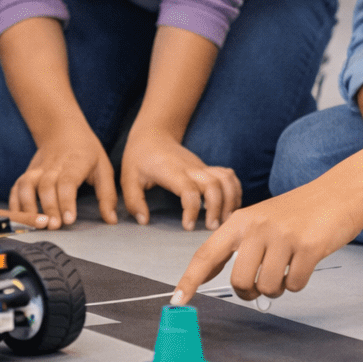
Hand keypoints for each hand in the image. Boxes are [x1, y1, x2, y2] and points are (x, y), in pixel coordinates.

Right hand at [9, 127, 117, 228]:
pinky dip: (15, 203)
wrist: (62, 129)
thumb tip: (111, 220)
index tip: (69, 219)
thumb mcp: (103, 168)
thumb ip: (107, 195)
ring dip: (29, 206)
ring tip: (38, 225)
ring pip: (26, 186)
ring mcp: (37, 169)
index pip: (67, 182)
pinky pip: (16, 188)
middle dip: (49, 208)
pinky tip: (21, 218)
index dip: (67, 201)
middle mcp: (52, 166)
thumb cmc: (86, 151)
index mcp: (74, 163)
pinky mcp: (27, 174)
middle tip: (54, 226)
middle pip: (46, 186)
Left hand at [120, 130, 240, 229]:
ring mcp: (201, 167)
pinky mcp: (207, 168)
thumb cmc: (139, 157)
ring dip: (230, 200)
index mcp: (171, 172)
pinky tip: (230, 206)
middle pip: (214, 185)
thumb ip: (134, 201)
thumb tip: (144, 221)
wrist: (153, 133)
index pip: (188, 190)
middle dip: (217, 208)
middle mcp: (190, 168)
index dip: (191, 209)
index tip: (187, 226)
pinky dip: (234, 190)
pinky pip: (228, 176)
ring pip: (225, 179)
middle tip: (211, 228)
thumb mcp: (128, 178)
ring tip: (224, 220)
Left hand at [172, 180, 362, 302]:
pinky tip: (304, 264)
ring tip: (286, 269)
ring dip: (277, 288)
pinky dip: (299, 283)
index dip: (190, 280)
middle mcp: (257, 227)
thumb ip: (238, 244)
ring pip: (267, 287)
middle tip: (261, 284)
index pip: (206, 254)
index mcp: (239, 221)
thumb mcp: (260, 219)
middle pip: (239, 282)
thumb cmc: (297, 211)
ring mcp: (283, 237)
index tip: (178, 301)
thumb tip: (215, 276)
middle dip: (249, 292)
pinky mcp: (308, 247)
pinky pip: (295, 285)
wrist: (339, 193)